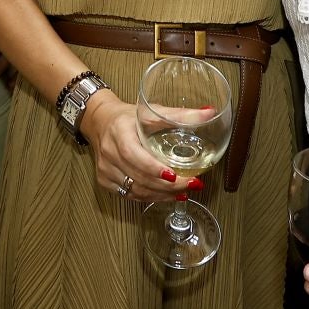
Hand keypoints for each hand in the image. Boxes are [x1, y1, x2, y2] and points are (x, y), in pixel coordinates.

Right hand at [81, 93, 197, 203]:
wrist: (100, 122)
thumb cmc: (127, 117)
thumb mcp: (151, 111)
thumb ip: (180, 115)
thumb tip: (208, 113)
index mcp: (119, 133)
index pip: (133, 155)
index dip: (153, 168)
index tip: (173, 175)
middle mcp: (109, 153)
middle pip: (138, 176)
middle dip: (167, 185)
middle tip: (191, 184)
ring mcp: (105, 169)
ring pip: (135, 190)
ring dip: (162, 194)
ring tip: (184, 191)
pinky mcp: (105, 181)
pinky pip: (130, 194)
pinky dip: (151, 197)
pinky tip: (167, 195)